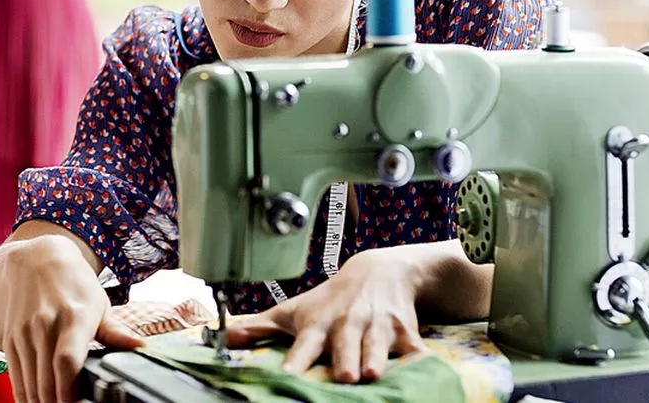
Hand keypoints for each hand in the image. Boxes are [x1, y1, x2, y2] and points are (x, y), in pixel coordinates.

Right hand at [0, 235, 143, 402]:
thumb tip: (141, 347)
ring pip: (30, 381)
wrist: (38, 260)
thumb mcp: (100, 304)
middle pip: (47, 378)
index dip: (69, 389)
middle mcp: (46, 324)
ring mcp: (26, 331)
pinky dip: (24, 394)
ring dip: (40, 401)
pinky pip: (15, 375)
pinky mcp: (10, 337)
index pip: (67, 360)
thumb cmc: (76, 285)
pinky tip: (35, 402)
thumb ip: (116, 333)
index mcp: (75, 316)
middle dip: (57, 402)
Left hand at [225, 247, 426, 382]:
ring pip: (377, 346)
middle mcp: (347, 325)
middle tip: (343, 377)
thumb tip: (226, 335)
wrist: (378, 271)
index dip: (294, 362)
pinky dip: (418, 360)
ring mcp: (377, 327)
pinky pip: (414, 349)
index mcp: (318, 324)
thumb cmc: (330, 299)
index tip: (285, 378)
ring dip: (376, 358)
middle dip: (344, 360)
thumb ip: (261, 326)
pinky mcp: (406, 331)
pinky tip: (422, 370)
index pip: (303, 345)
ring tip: (372, 373)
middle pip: (344, 345)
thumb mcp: (295, 310)